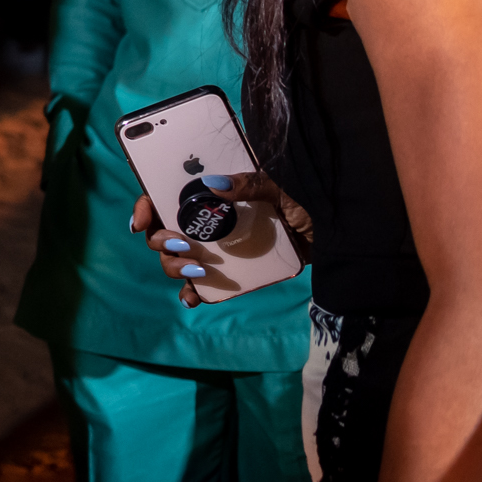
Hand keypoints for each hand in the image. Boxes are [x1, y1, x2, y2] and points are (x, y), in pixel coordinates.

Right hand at [130, 173, 312, 308]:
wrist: (340, 233)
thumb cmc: (309, 202)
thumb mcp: (282, 186)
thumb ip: (251, 182)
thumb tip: (215, 184)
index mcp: (214, 193)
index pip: (166, 194)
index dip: (145, 206)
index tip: (142, 222)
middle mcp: (209, 219)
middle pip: (165, 230)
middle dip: (161, 241)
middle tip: (180, 245)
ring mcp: (218, 246)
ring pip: (178, 258)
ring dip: (174, 266)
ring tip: (195, 270)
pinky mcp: (232, 269)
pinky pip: (203, 283)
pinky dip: (193, 292)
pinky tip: (192, 298)